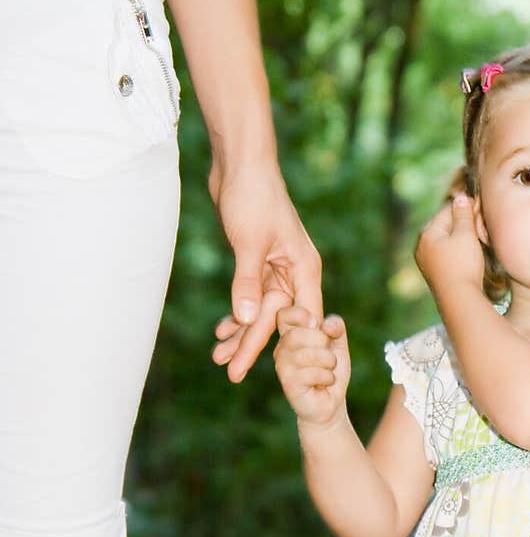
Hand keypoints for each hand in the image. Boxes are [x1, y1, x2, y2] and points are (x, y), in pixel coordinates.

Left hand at [210, 164, 322, 382]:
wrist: (239, 164)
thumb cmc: (253, 195)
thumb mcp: (250, 242)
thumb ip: (249, 283)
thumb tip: (248, 320)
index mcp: (304, 269)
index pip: (303, 319)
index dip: (290, 345)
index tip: (276, 371)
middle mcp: (294, 274)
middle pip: (277, 320)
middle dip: (253, 345)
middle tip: (232, 373)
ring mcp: (276, 271)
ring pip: (260, 313)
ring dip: (239, 334)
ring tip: (218, 358)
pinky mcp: (257, 265)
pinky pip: (249, 299)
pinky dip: (235, 315)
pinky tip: (220, 333)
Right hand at [274, 304, 350, 430]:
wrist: (331, 402)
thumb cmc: (330, 370)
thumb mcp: (338, 343)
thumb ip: (335, 326)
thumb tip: (325, 325)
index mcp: (290, 334)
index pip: (284, 314)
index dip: (301, 315)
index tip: (316, 324)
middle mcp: (282, 348)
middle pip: (299, 333)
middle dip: (322, 342)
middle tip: (327, 356)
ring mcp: (283, 366)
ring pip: (308, 354)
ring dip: (328, 362)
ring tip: (328, 371)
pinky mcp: (288, 383)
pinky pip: (312, 373)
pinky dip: (327, 377)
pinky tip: (323, 384)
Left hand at [415, 193, 484, 296]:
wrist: (458, 300)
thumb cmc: (463, 265)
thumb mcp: (465, 235)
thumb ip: (463, 214)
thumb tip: (460, 198)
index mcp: (427, 233)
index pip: (446, 211)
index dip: (464, 207)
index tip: (478, 207)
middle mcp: (422, 247)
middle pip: (443, 226)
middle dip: (460, 223)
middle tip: (478, 224)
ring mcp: (426, 262)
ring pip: (444, 241)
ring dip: (459, 238)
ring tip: (475, 240)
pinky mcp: (434, 274)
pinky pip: (445, 255)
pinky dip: (455, 252)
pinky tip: (466, 256)